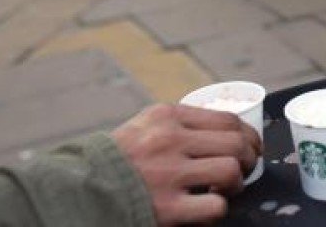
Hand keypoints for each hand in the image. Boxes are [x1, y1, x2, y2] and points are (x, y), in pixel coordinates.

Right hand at [110, 103, 261, 225]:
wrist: (74, 192)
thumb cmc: (114, 162)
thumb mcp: (142, 128)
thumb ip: (175, 126)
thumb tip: (221, 132)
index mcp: (166, 116)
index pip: (227, 119)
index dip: (248, 135)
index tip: (251, 146)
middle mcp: (169, 140)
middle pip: (235, 142)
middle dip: (248, 157)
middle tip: (245, 169)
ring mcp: (168, 173)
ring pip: (230, 170)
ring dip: (236, 183)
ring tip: (228, 189)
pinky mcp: (166, 207)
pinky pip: (215, 205)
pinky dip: (218, 208)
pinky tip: (208, 207)